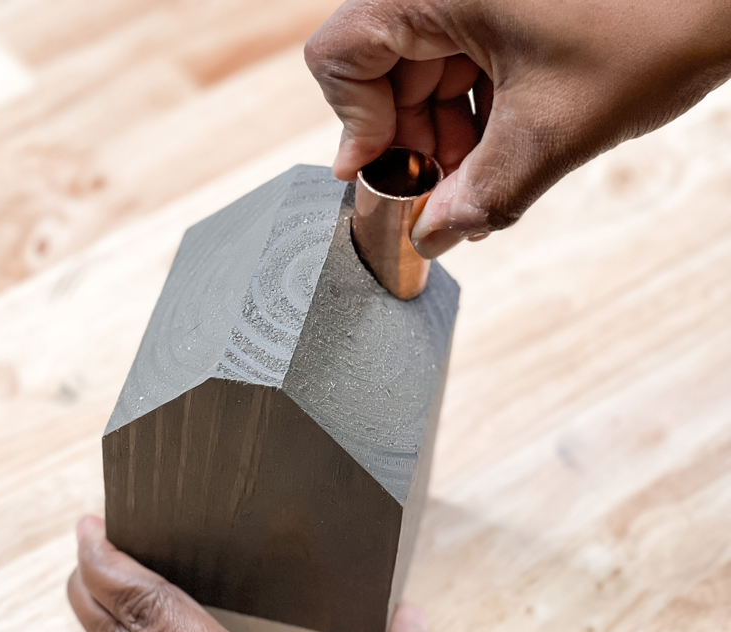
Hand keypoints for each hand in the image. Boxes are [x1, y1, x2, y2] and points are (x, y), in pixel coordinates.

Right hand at [305, 0, 730, 257]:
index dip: (355, 124)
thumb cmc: (658, 23)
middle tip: (444, 192)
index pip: (341, 55)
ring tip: (485, 173)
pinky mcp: (499, 1)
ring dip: (444, 132)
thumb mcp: (554, 129)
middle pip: (381, 70)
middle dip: (409, 141)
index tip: (387, 177)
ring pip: (421, 71)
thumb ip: (480, 195)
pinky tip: (505, 143)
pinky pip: (459, 59)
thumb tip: (431, 238)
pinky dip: (473, 108)